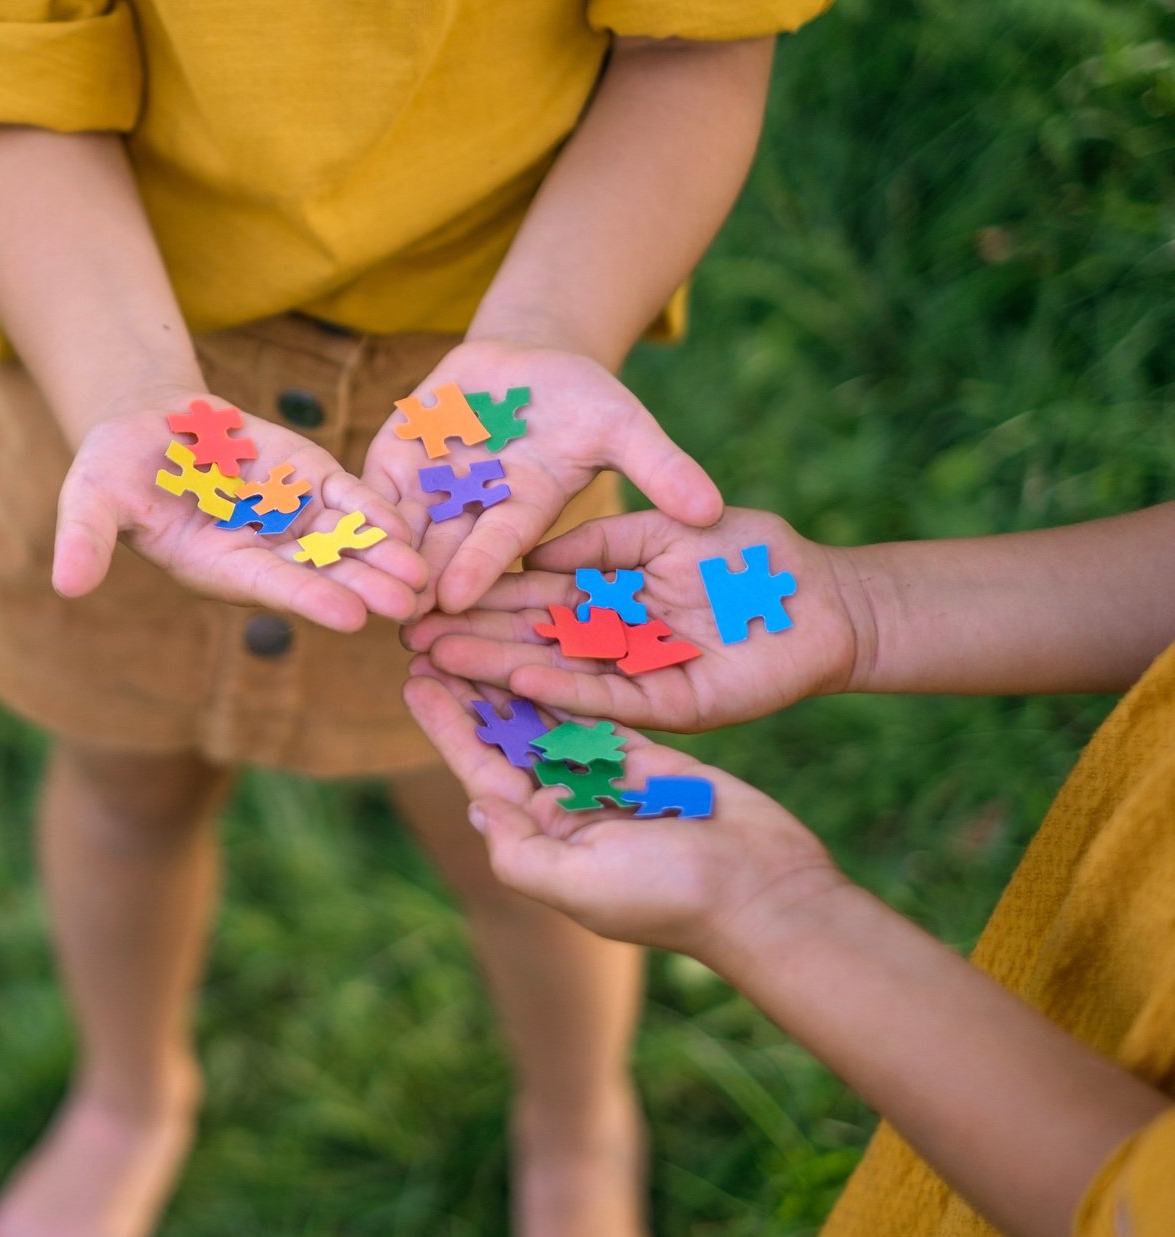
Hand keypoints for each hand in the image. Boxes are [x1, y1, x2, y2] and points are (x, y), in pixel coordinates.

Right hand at [54, 398, 429, 631]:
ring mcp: (289, 518)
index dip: (308, 598)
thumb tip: (65, 585)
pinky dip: (379, 512)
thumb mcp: (90, 498)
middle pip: (320, 572)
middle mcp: (260, 551)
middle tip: (409, 604)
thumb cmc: (111, 467)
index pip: (267, 585)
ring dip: (384, 558)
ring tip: (426, 574)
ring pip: (345, 542)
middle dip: (364, 586)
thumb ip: (84, 541)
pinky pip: (349, 499)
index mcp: (214, 565)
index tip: (350, 616)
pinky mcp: (309, 482)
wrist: (146, 424)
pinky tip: (415, 526)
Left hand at [360, 340, 723, 615]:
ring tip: (352, 582)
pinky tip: (332, 526)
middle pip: (440, 553)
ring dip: (377, 555)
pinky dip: (353, 506)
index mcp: (525, 511)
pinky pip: (369, 487)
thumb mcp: (624, 423)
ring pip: (398, 528)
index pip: (497, 548)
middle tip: (389, 619)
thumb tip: (713, 510)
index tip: (456, 597)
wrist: (527, 359)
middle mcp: (473, 514)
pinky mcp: (396, 462)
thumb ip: (660, 464)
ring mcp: (432, 489)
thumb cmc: (584, 397)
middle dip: (415, 583)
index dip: (476, 569)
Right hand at [403, 508, 875, 731]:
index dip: (481, 597)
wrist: (829, 597)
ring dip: (495, 668)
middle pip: (528, 641)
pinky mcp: (670, 707)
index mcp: (608, 601)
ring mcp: (637, 679)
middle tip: (407, 638)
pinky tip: (513, 678)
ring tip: (437, 663)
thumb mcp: (664, 529)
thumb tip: (534, 554)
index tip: (428, 591)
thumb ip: (602, 542)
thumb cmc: (755, 554)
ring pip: (554, 675)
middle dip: (468, 639)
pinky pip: (608, 700)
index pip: (531, 600)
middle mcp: (612, 645)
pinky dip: (561, 690)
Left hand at [403, 660, 844, 960]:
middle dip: (470, 691)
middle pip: (506, 737)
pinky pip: (597, 710)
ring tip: (478, 629)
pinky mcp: (647, 755)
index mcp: (541, 838)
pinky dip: (567, 680)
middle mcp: (565, 806)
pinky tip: (539, 643)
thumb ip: (520, 850)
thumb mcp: (579, 884)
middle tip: (434, 636)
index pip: (481, 773)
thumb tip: (477, 807)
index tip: (412, 679)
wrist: (763, 893)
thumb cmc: (670, 897)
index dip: (446, 726)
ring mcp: (606, 778)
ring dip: (511, 677)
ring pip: (546, 717)